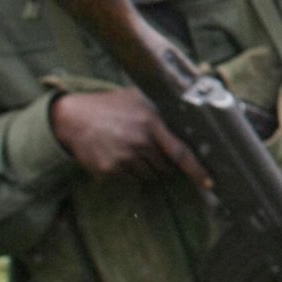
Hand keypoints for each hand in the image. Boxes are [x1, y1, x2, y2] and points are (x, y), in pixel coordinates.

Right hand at [49, 88, 208, 186]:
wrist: (73, 118)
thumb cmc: (110, 106)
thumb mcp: (138, 99)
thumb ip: (161, 111)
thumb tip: (190, 116)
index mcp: (151, 122)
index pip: (180, 151)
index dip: (197, 169)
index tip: (209, 183)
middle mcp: (139, 141)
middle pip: (165, 166)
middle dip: (162, 160)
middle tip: (146, 146)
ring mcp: (124, 158)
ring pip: (148, 174)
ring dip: (144, 166)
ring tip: (128, 146)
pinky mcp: (109, 170)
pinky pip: (129, 178)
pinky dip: (126, 170)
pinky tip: (115, 153)